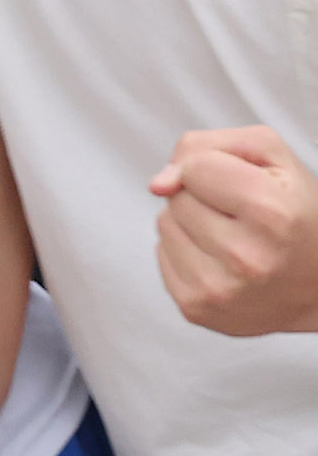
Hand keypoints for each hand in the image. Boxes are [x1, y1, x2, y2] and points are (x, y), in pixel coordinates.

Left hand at [150, 126, 317, 334]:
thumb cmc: (296, 212)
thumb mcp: (272, 157)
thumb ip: (207, 146)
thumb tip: (158, 185)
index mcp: (272, 213)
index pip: (196, 166)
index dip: (219, 168)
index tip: (251, 188)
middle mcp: (246, 257)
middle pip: (178, 197)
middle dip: (204, 197)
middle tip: (246, 217)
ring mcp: (219, 289)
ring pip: (164, 223)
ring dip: (192, 223)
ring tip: (236, 238)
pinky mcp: (196, 308)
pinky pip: (161, 254)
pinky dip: (186, 250)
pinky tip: (222, 261)